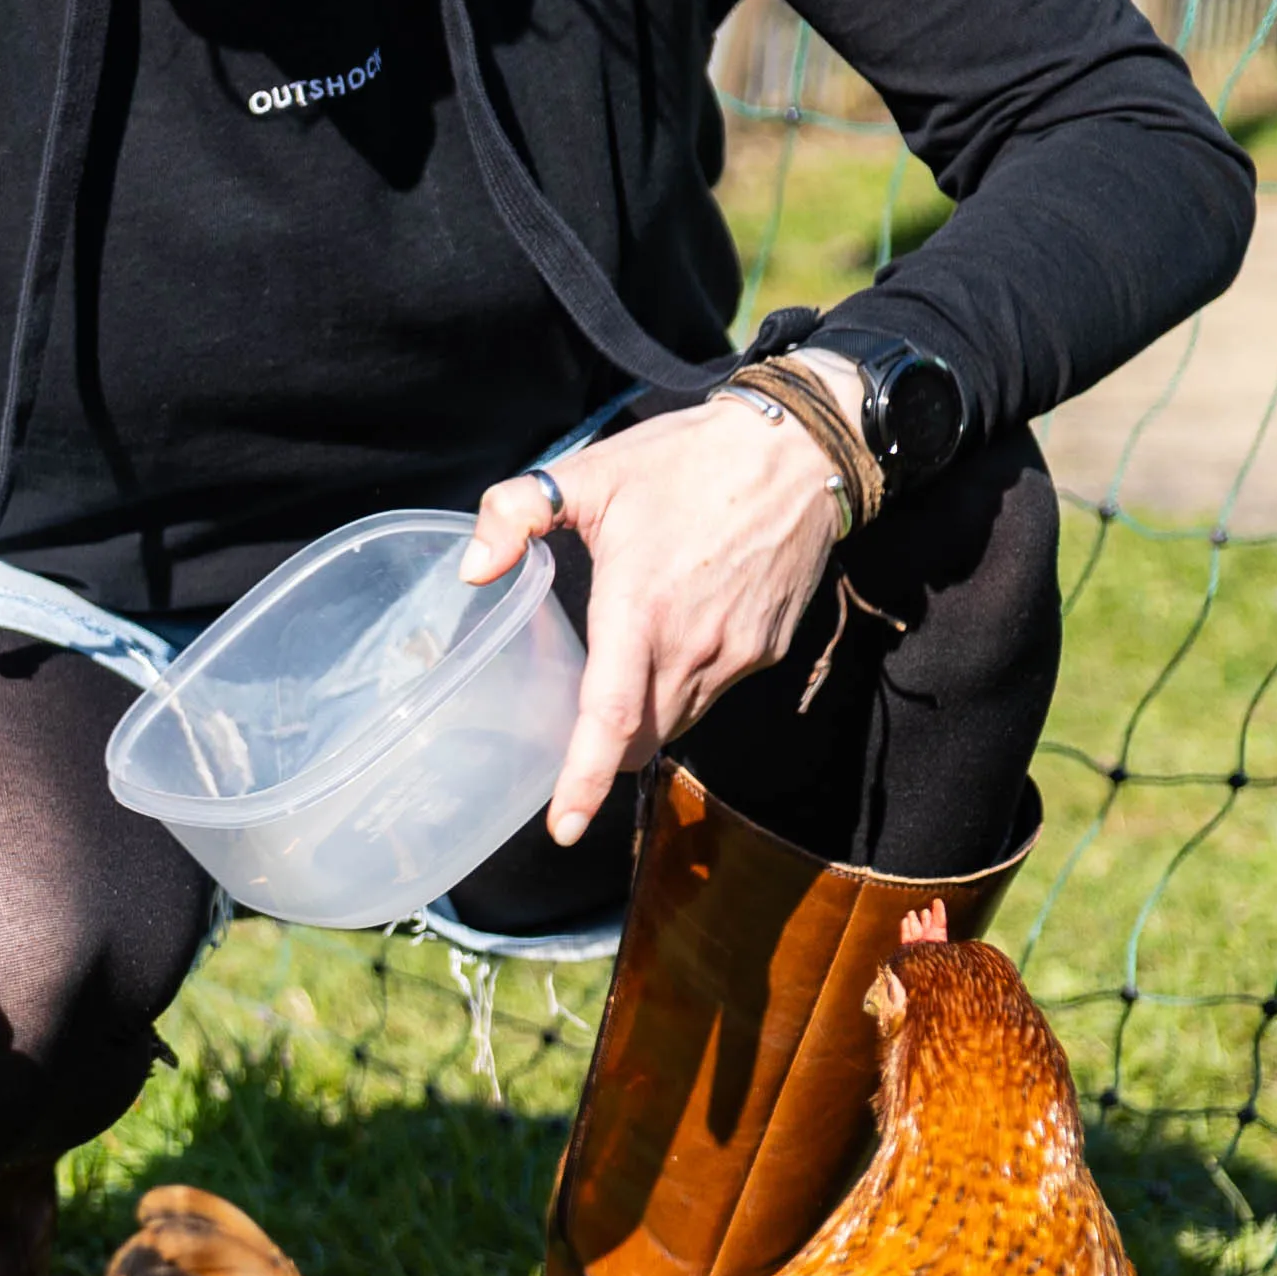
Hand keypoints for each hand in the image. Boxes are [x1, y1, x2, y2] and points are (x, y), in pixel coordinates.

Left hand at [462, 369, 854, 844]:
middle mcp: (695, 645)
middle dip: (602, 753)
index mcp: (641, 611)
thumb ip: (516, 515)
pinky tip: (665, 653)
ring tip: (612, 691)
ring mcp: (739, 651)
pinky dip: (681, 693)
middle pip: (642, 736)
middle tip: (565, 741)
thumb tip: (473, 571)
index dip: (582, 781)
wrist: (803, 448)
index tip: (562, 827)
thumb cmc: (688, 459)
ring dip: (643, 723)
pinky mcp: (768, 647)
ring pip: (680, 720)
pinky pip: (714, 693)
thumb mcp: (589, 471)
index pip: (609, 719)